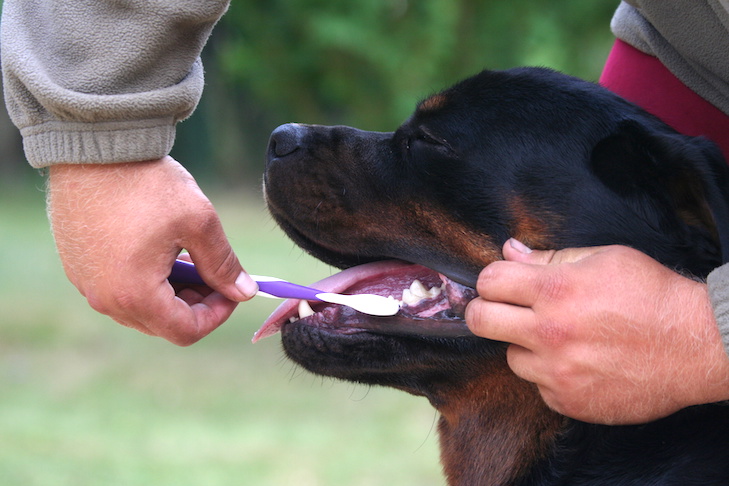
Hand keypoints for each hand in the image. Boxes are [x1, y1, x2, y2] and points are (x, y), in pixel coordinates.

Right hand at [47, 156, 257, 344]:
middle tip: (214, 273)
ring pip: (141, 308)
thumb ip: (223, 264)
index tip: (231, 290)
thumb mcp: (199, 223)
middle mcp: (104, 298)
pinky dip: (146, 280)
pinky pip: (118, 289)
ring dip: (171, 292)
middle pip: (162, 324)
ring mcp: (86, 283)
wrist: (95, 146)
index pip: (185, 331)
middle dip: (195, 304)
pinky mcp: (78, 267)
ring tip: (188, 256)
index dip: (217, 315)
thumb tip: (243, 292)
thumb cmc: (147, 183)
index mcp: (135, 294)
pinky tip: (161, 249)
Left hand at [465, 239, 728, 423]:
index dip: (491, 279)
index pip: (489, 281)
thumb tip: (509, 250)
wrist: (698, 345)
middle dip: (484, 311)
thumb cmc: (653, 295)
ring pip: (510, 357)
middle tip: (498, 311)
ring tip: (559, 339)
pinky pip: (538, 386)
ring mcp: (558, 372)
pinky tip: (578, 363)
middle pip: (480, 321)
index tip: (500, 284)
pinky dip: (551, 375)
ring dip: (526, 347)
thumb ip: (549, 257)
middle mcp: (550, 333)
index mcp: (555, 291)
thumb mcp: (604, 259)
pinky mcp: (568, 401)